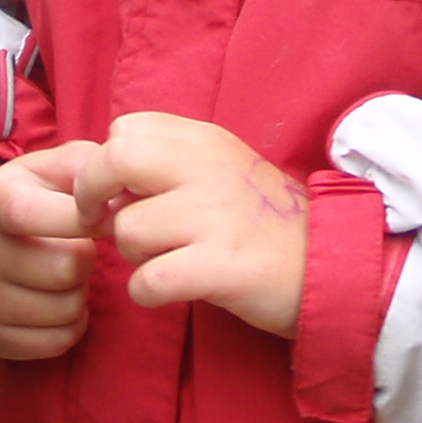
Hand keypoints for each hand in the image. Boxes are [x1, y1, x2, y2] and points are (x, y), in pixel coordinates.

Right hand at [0, 140, 101, 359]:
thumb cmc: (33, 195)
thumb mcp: (53, 167)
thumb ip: (91, 167)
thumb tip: (125, 202)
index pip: (51, 217)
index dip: (87, 219)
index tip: (96, 215)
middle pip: (68, 268)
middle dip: (86, 257)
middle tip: (76, 247)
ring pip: (67, 308)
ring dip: (80, 291)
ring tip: (64, 272)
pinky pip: (59, 341)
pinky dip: (71, 323)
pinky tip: (58, 299)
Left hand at [74, 112, 309, 337]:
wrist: (329, 265)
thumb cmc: (263, 222)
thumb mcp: (221, 171)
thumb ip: (169, 164)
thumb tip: (104, 181)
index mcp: (204, 141)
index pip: (125, 129)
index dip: (107, 163)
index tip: (118, 193)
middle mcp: (207, 169)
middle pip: (115, 159)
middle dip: (92, 195)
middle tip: (103, 223)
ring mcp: (215, 216)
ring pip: (128, 229)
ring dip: (132, 255)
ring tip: (163, 261)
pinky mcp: (222, 266)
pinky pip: (149, 279)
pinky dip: (145, 292)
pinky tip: (167, 291)